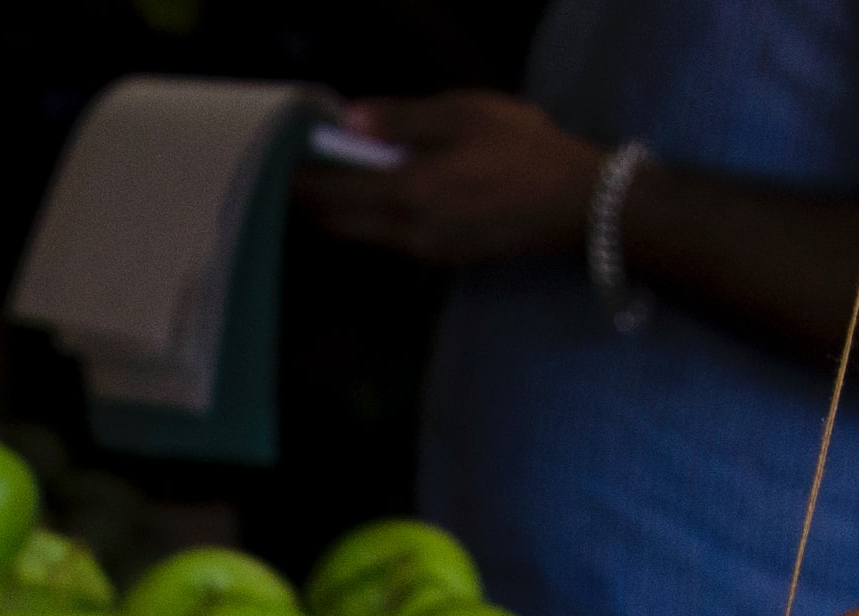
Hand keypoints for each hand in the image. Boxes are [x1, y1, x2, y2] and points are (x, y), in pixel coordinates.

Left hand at [296, 92, 604, 268]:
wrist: (579, 206)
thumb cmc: (525, 151)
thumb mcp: (465, 115)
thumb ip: (403, 119)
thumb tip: (350, 120)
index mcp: (408, 193)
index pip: (331, 194)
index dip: (300, 181)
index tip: (279, 163)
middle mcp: (408, 233)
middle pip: (338, 222)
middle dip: (312, 200)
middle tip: (294, 172)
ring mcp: (425, 250)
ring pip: (363, 234)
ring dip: (340, 210)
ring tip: (330, 177)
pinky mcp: (444, 256)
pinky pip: (389, 238)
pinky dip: (370, 217)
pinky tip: (376, 192)